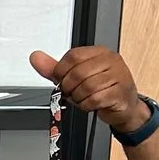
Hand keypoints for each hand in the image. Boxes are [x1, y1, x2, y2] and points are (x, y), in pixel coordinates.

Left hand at [30, 45, 149, 136]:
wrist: (124, 107)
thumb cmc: (99, 90)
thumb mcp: (74, 78)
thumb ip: (54, 69)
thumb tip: (35, 57)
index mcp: (99, 52)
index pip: (72, 56)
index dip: (61, 71)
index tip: (62, 80)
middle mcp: (111, 60)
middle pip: (78, 72)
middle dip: (69, 87)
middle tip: (72, 93)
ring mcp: (119, 75)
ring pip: (86, 86)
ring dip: (78, 97)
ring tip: (82, 98)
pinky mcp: (120, 92)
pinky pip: (95, 99)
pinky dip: (86, 105)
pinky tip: (90, 104)